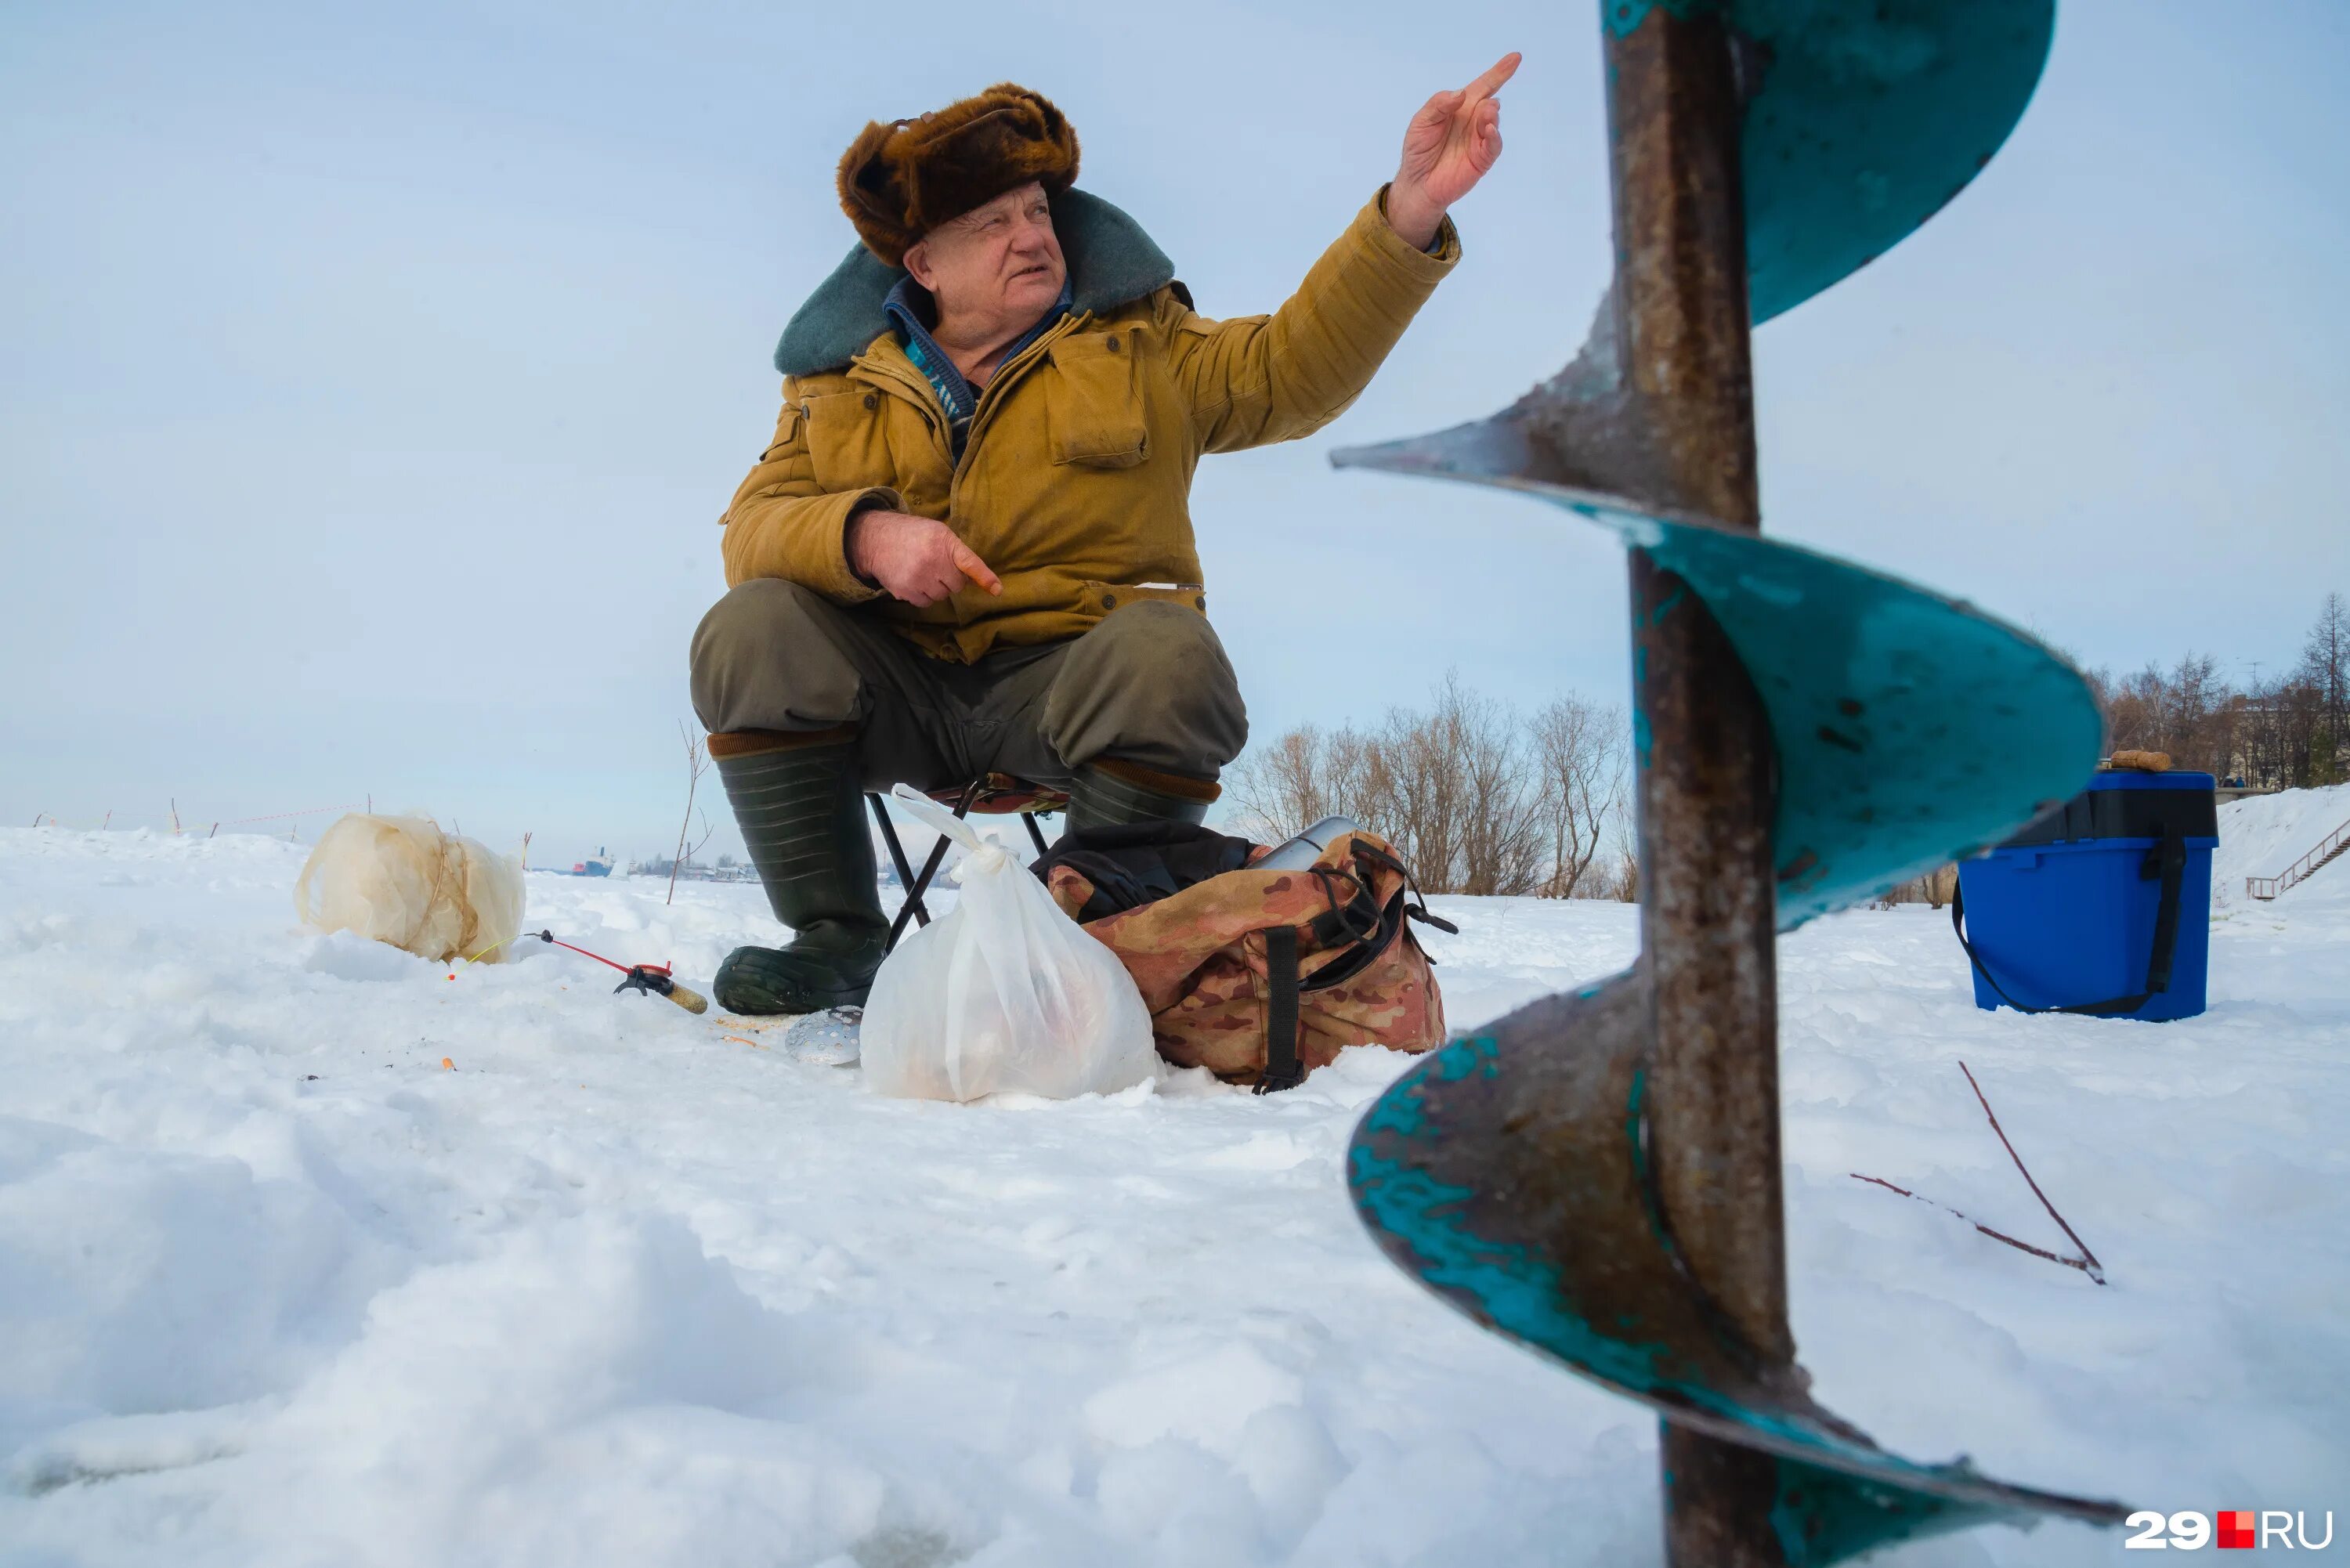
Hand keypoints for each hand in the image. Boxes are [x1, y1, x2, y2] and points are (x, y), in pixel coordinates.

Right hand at [846, 508, 1002, 606]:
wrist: (876, 539)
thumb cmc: (913, 535)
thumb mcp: (938, 533)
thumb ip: (957, 553)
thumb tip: (975, 579)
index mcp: (943, 542)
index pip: (969, 562)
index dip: (984, 577)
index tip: (997, 590)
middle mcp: (932, 560)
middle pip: (956, 585)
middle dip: (949, 578)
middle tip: (935, 565)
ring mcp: (917, 577)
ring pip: (941, 596)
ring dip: (935, 588)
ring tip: (921, 571)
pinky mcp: (905, 591)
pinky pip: (925, 603)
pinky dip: (922, 595)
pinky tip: (913, 580)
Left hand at [1388, 52, 1519, 249]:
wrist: (1417, 182)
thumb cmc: (1418, 149)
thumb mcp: (1421, 122)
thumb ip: (1438, 105)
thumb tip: (1460, 93)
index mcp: (1460, 107)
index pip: (1483, 86)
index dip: (1499, 72)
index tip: (1515, 58)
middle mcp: (1473, 121)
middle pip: (1490, 101)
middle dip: (1492, 97)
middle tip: (1485, 104)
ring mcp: (1479, 139)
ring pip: (1493, 120)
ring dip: (1490, 114)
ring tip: (1485, 115)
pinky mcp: (1482, 159)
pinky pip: (1493, 145)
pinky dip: (1494, 136)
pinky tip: (1489, 130)